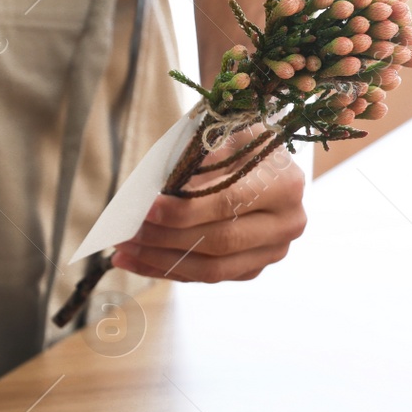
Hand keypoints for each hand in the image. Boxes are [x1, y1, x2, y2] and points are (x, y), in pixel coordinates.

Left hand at [110, 154, 305, 282]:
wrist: (264, 160)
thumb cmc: (238, 142)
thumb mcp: (223, 134)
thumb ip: (198, 159)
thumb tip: (158, 191)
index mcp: (285, 184)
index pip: (227, 203)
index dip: (183, 211)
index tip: (145, 209)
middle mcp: (287, 223)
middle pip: (219, 241)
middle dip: (165, 239)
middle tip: (126, 233)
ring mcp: (273, 251)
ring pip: (212, 269)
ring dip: (162, 261)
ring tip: (123, 251)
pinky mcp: (254, 267)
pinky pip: (208, 276)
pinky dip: (170, 270)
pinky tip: (139, 262)